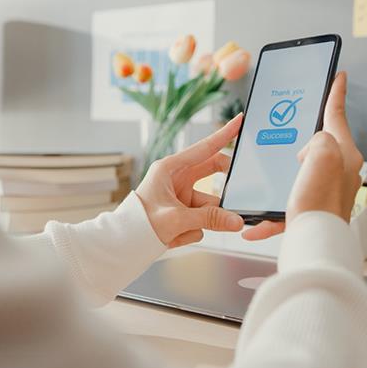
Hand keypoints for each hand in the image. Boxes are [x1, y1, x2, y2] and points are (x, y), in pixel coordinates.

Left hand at [136, 115, 243, 247]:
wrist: (123, 246)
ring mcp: (182, 195)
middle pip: (212, 172)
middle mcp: (177, 178)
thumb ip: (210, 219)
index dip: (224, 134)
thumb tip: (237, 220)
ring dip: (204, 219)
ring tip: (187, 229)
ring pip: (210, 203)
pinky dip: (194, 230)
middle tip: (243, 185)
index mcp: (170, 168)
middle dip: (225, 182)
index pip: (204, 147)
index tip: (240, 121)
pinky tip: (175, 236)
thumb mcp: (176, 219)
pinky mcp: (184, 211)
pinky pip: (203, 219)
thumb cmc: (138, 225)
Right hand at [242, 71, 362, 239]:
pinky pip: (289, 201)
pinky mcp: (313, 207)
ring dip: (282, 178)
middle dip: (302, 139)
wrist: (314, 242)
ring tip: (272, 180)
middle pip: (320, 143)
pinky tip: (257, 223)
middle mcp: (339, 170)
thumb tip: (309, 151)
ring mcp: (326, 189)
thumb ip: (320, 138)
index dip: (336, 92)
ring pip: (299, 173)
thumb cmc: (319, 202)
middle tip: (291, 135)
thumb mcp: (323, 153)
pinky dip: (273, 212)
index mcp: (343, 154)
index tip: (338, 77)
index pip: (337, 115)